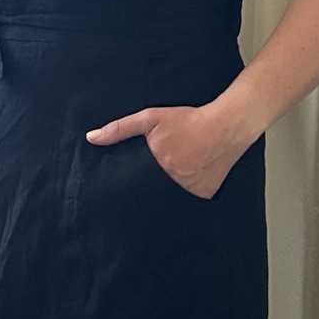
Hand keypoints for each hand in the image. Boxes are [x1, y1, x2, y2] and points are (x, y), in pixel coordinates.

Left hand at [85, 104, 247, 198]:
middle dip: (147, 192)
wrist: (226, 126)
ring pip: (171, 199)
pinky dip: (186, 194)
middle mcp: (173, 184)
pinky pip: (190, 200)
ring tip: (172, 180)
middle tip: (150, 186)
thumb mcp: (151, 118)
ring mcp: (191, 192)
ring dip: (167, 194)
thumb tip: (92, 138)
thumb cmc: (188, 120)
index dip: (130, 190)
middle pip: (153, 194)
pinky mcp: (205, 195)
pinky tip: (187, 183)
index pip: (136, 187)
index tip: (124, 192)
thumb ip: (120, 128)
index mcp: (157, 168)